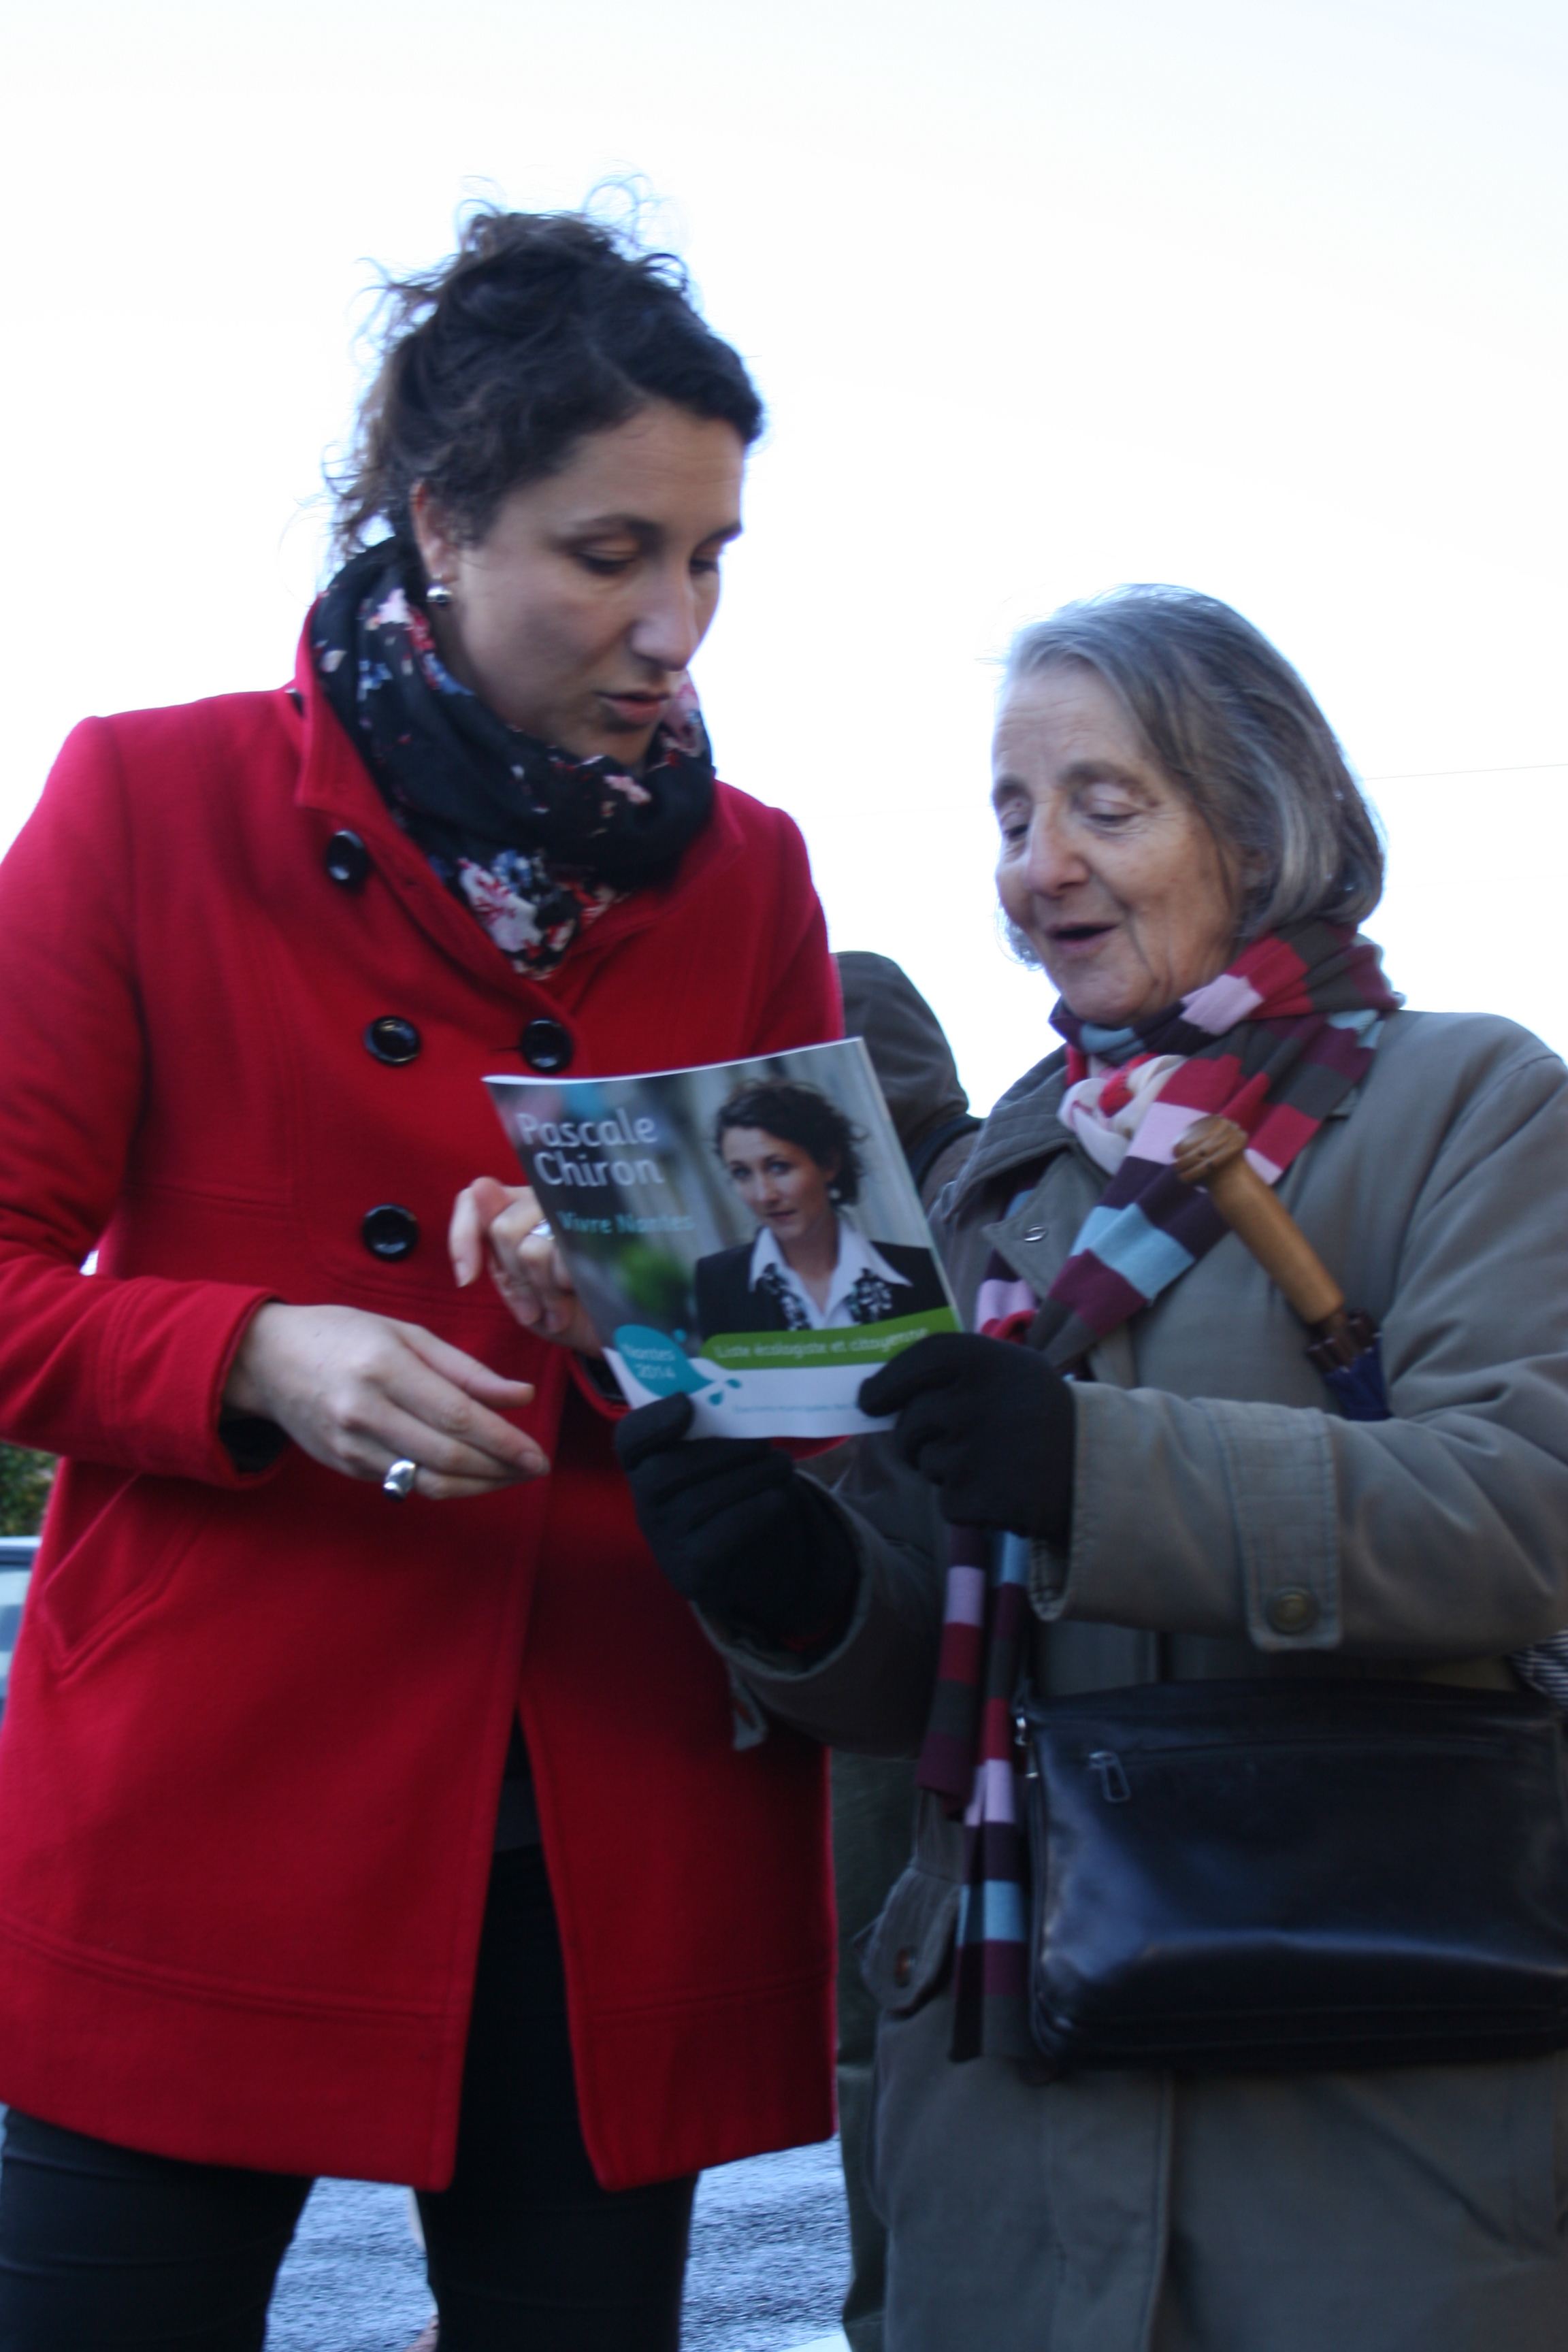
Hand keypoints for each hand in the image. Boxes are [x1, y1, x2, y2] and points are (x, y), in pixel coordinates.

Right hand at [224, 1302, 548, 1498]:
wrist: (267, 1360)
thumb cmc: (343, 1336)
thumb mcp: (406, 1333)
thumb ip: (465, 1369)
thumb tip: (521, 1396)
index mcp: (385, 1367)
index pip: (458, 1417)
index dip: (504, 1441)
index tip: (537, 1454)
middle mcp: (365, 1411)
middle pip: (448, 1456)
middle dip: (500, 1469)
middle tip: (533, 1468)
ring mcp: (352, 1445)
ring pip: (429, 1481)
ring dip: (478, 1485)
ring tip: (510, 1476)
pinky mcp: (346, 1467)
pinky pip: (406, 1483)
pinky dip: (445, 1483)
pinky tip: (469, 1474)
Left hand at [449, 1177, 605, 1354]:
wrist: (610, 1336)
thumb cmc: (560, 1310)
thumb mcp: (514, 1287)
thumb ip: (489, 1243)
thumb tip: (480, 1186)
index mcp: (515, 1211)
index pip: (472, 1199)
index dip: (462, 1236)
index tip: (467, 1279)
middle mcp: (544, 1201)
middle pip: (503, 1230)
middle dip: (516, 1279)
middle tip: (536, 1305)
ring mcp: (578, 1212)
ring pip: (531, 1248)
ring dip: (542, 1291)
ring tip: (558, 1308)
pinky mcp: (603, 1232)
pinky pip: (562, 1259)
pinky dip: (561, 1291)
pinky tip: (575, 1300)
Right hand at [614, 1394, 859, 1650]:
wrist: (736, 1558)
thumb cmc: (723, 1489)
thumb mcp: (712, 1456)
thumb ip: (714, 1425)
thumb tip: (741, 1394)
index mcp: (643, 1466)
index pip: (629, 1440)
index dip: (652, 1420)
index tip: (687, 1402)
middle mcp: (644, 1505)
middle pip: (664, 1472)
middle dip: (721, 1451)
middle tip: (765, 1441)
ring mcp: (663, 1541)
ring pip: (698, 1504)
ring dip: (748, 1478)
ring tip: (783, 1465)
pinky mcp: (689, 1571)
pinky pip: (718, 1538)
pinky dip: (752, 1513)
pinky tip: (777, 1498)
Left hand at [859, 1332, 1074, 1542]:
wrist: (1096, 1470)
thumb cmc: (1038, 1415)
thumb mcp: (1009, 1372)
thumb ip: (952, 1372)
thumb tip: (875, 1389)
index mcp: (988, 1358)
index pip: (919, 1359)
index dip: (888, 1381)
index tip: (869, 1400)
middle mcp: (979, 1399)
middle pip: (910, 1421)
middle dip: (912, 1437)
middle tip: (943, 1441)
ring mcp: (980, 1450)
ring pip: (926, 1463)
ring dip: (946, 1470)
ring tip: (993, 1462)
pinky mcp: (983, 1497)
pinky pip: (947, 1501)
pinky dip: (966, 1502)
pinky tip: (1002, 1490)